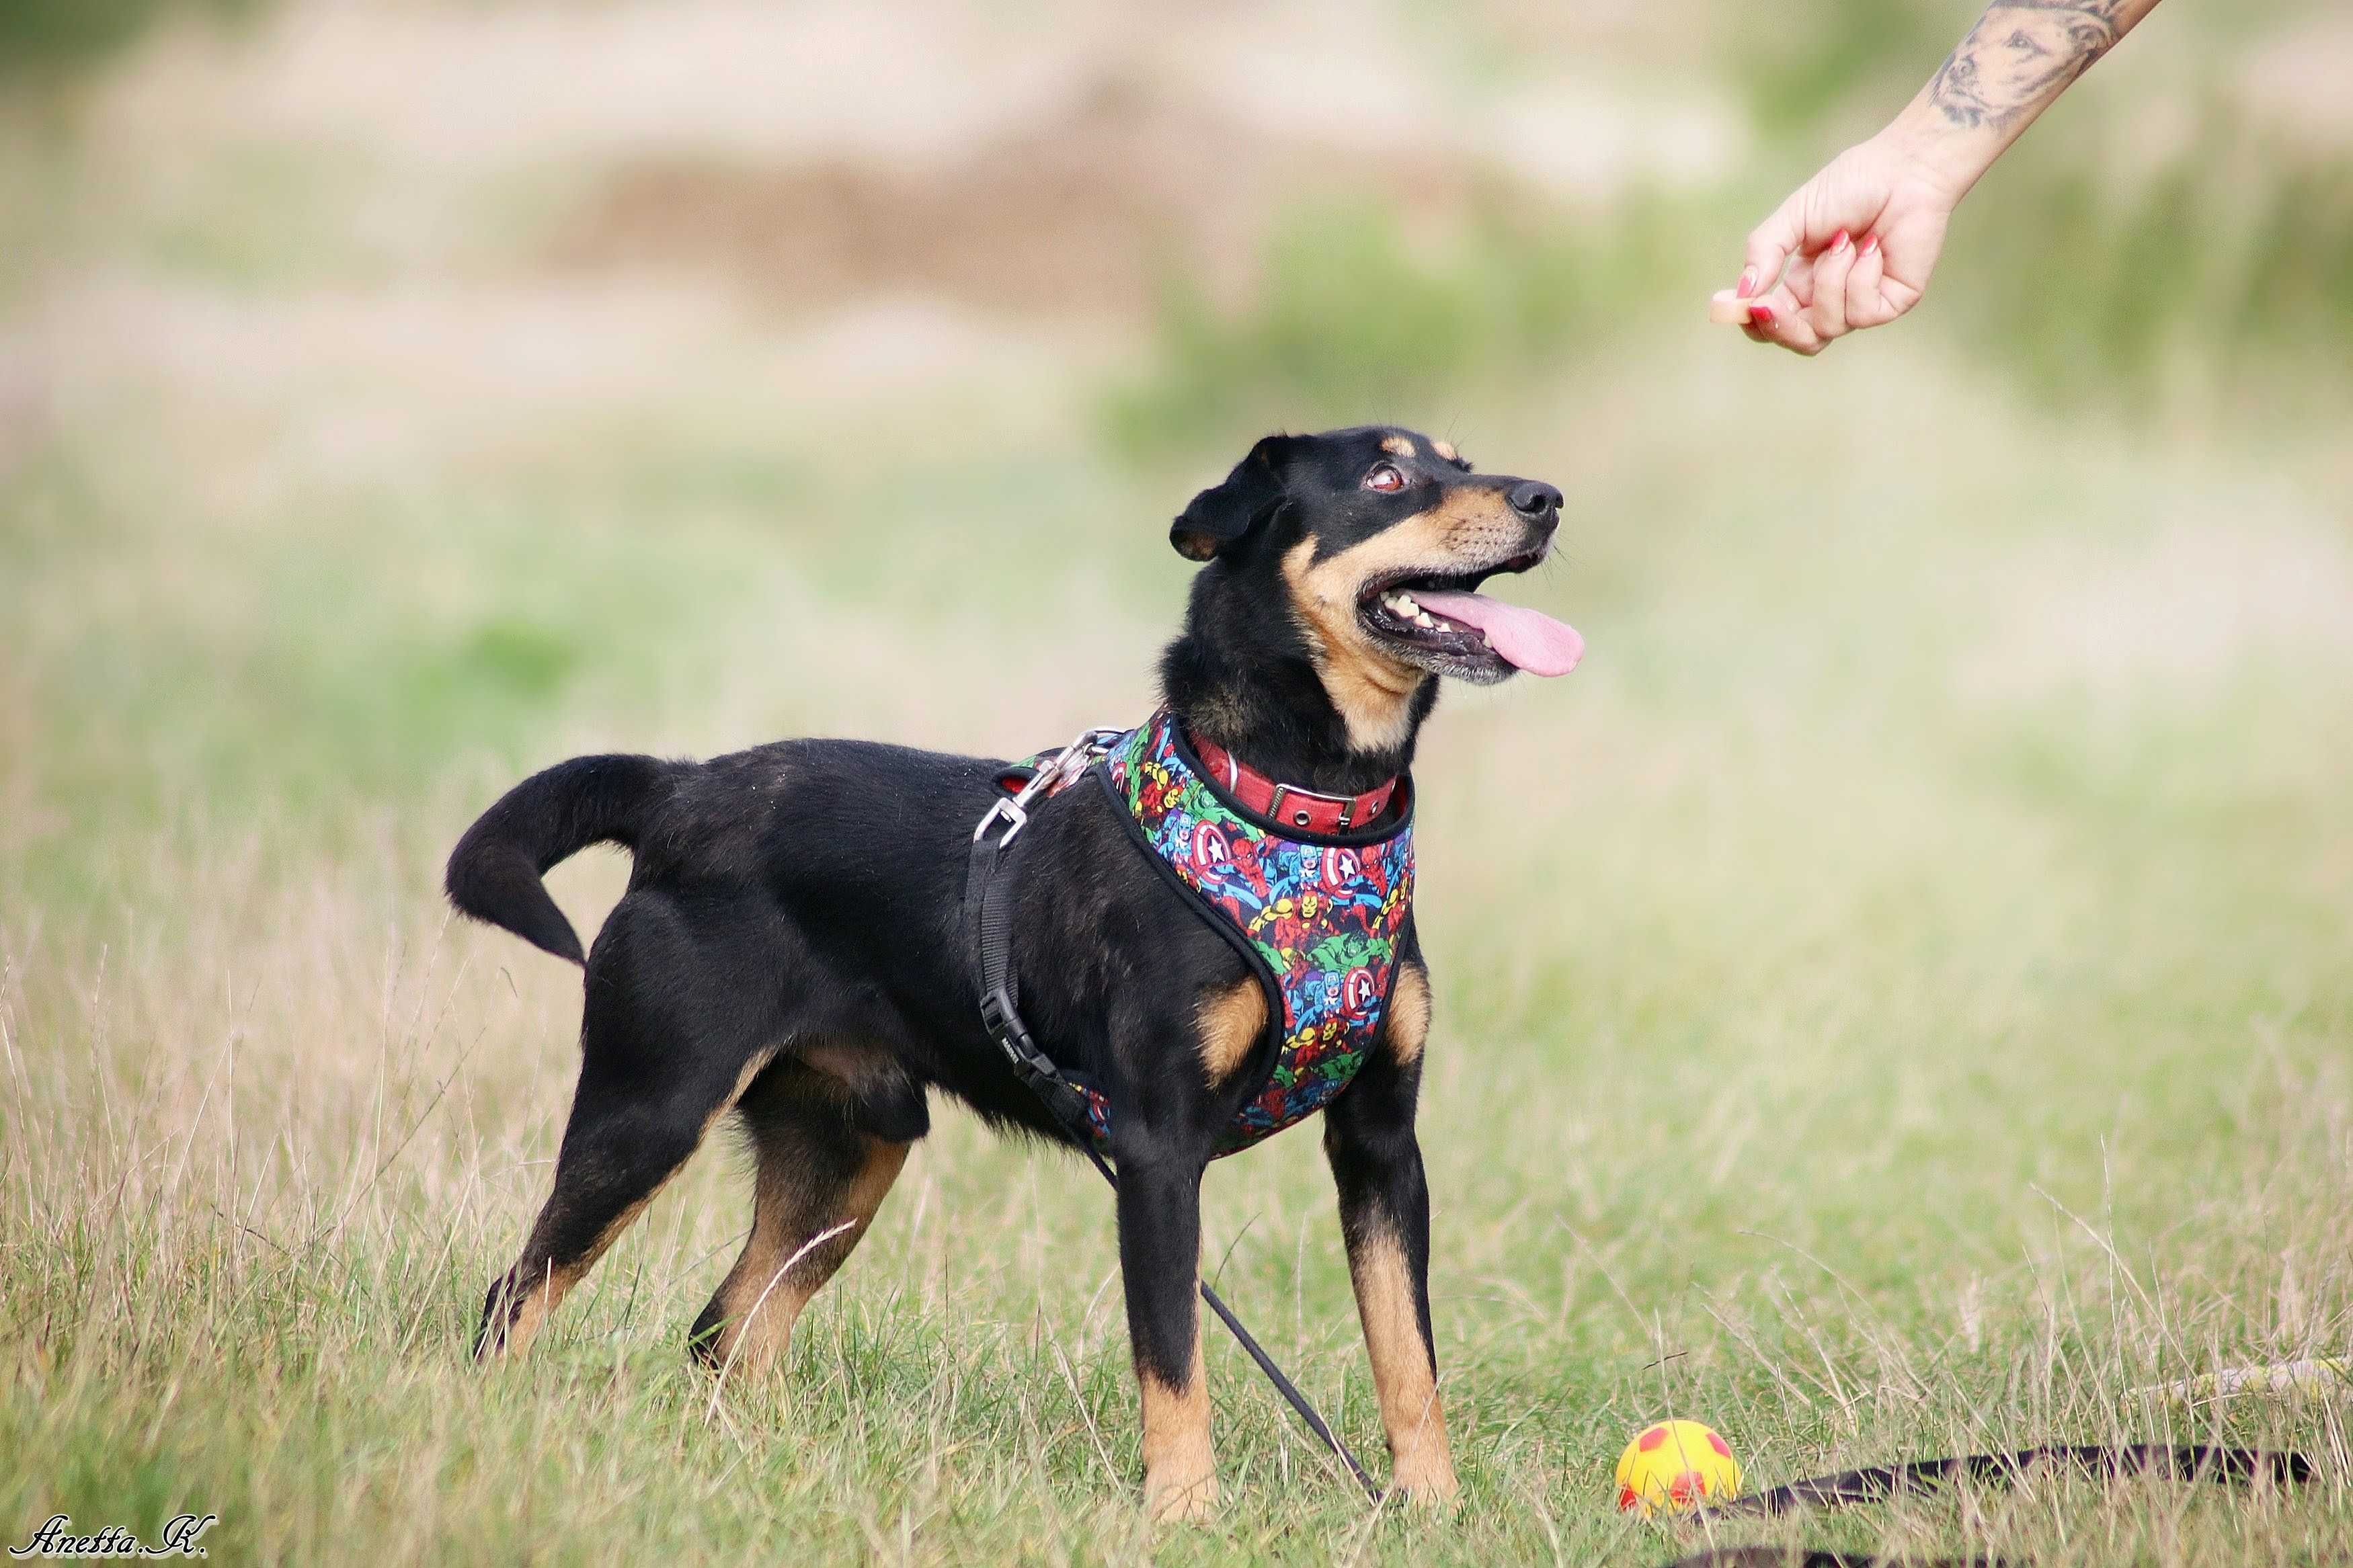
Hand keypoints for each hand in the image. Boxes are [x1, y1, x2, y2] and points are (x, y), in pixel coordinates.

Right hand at [1711, 130, 1967, 355]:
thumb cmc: (1853, 185)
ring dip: (1829, 281)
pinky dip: (1860, 277)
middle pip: (1798, 341)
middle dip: (1780, 326)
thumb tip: (1742, 293)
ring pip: (1828, 326)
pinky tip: (1871, 247)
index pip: (1771, 321)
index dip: (1751, 321)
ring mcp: (1862, 302)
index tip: (1732, 305)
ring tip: (1845, 242)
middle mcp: (1831, 298)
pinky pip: (1862, 313)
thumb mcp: (1793, 216)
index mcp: (1802, 282)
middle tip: (1769, 303)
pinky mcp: (1892, 302)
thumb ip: (1764, 251)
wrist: (1905, 170)